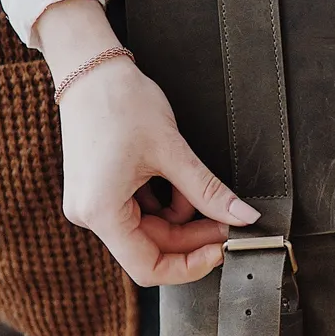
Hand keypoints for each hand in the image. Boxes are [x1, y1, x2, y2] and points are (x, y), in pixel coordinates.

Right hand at [36, 0, 257, 284]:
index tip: (221, 249)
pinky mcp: (99, 190)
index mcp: (101, 212)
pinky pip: (140, 210)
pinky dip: (166, 200)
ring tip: (199, 185)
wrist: (90, 67)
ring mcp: (93, 203)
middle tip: (228, 220)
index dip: (190, 266)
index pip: (148, 269)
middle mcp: (90, 214)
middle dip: (193, 236)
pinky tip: (177, 177)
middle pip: (151, 248)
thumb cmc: (122, 102)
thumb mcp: (173, 151)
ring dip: (181, 214)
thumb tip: (244, 218)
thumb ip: (208, 191)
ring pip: (149, 229)